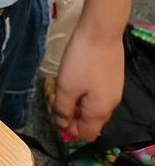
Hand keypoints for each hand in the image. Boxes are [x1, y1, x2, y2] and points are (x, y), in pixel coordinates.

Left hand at [51, 26, 123, 141]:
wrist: (101, 32)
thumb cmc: (82, 61)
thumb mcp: (66, 87)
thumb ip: (63, 108)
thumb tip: (62, 122)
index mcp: (100, 112)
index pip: (86, 134)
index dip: (69, 129)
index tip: (54, 114)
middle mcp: (110, 104)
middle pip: (89, 120)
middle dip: (70, 113)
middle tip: (54, 97)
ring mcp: (112, 90)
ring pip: (91, 105)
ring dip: (75, 101)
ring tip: (60, 86)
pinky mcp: (111, 76)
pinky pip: (95, 92)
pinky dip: (82, 90)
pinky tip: (72, 76)